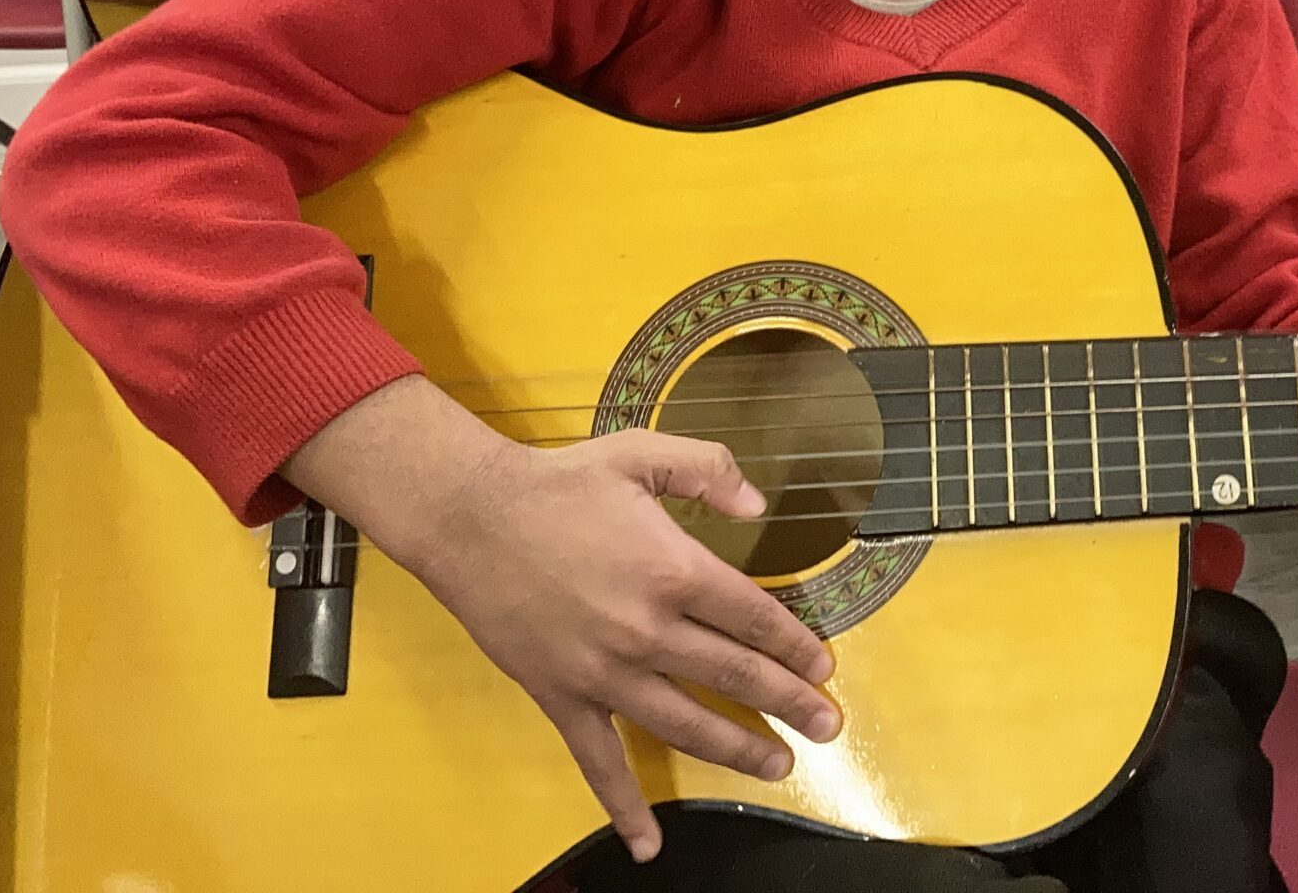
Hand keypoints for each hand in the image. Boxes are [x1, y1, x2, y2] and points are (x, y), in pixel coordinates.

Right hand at [409, 428, 839, 863]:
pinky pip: (599, 763)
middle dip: (789, 703)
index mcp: (673, 570)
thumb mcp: (641, 453)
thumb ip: (708, 470)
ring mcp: (604, 673)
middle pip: (734, 675)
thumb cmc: (557, 483)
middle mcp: (646, 630)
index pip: (754, 618)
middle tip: (828, 725)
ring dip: (736, 749)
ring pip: (685, 725)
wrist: (469, 518)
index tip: (824, 667)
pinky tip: (648, 844)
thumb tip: (759, 505)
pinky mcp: (563, 697)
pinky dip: (624, 807)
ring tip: (778, 764)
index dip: (796, 646)